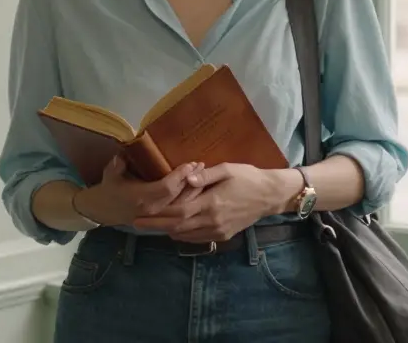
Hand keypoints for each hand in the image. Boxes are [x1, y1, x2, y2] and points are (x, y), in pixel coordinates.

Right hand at [73, 157, 203, 228]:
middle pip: (178, 197)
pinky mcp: (161, 218)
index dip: (179, 177)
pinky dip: (189, 199)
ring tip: (203, 173)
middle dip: (191, 181)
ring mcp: (158, 216)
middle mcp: (152, 209)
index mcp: (140, 198)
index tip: (190, 164)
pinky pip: (179, 210)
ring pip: (181, 205)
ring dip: (193, 190)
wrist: (105, 209)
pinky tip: (198, 188)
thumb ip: (116, 166)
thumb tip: (122, 156)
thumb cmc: (110, 188)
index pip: (166, 188)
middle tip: (201, 165)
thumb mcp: (109, 175)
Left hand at [132, 163, 294, 242]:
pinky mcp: (223, 236)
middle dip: (156, 226)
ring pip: (186, 235)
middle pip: (177, 227)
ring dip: (167, 231)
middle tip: (137, 224)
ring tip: (151, 226)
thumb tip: (187, 176)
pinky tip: (174, 230)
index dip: (157, 215)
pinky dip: (182, 235)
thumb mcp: (227, 169)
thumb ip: (205, 175)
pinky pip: (198, 239)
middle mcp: (212, 221)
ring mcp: (218, 231)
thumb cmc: (248, 177)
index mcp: (211, 203)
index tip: (140, 214)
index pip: (178, 212)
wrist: (270, 196)